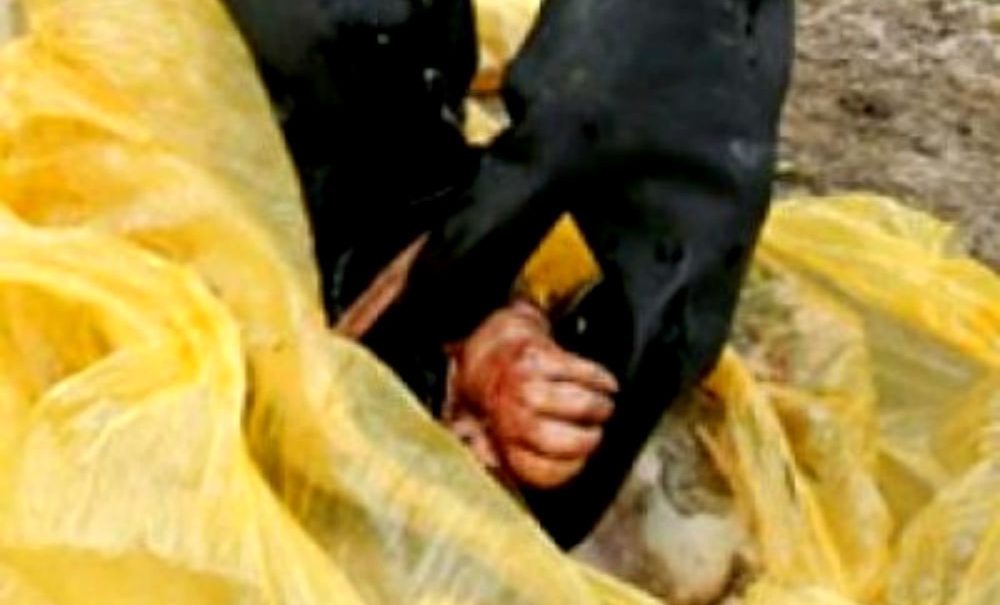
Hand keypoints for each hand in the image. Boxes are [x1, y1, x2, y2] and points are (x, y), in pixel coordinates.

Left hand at [450, 301, 617, 488]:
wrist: (490, 349)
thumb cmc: (497, 398)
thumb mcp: (483, 433)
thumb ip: (494, 456)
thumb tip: (496, 464)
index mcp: (499, 438)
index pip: (537, 469)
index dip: (568, 469)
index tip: (581, 460)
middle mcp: (508, 411)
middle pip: (557, 439)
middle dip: (587, 440)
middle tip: (596, 433)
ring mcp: (523, 381)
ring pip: (577, 402)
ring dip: (598, 407)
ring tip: (603, 408)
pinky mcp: (537, 354)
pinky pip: (581, 371)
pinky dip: (600, 379)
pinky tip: (607, 386)